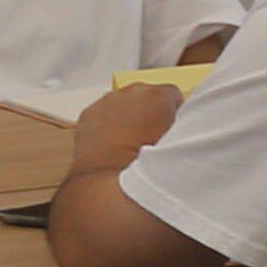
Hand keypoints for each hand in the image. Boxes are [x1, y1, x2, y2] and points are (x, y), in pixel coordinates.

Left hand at [66, 80, 187, 172]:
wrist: (110, 174)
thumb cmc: (144, 160)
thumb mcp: (175, 142)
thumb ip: (176, 125)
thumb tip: (172, 125)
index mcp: (158, 95)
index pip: (172, 94)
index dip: (172, 111)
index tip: (169, 124)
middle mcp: (132, 92)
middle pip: (145, 94)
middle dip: (147, 110)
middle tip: (149, 133)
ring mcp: (108, 100)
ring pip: (122, 102)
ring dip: (126, 115)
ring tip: (129, 139)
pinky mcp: (90, 112)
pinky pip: (102, 112)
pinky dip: (106, 122)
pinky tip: (111, 141)